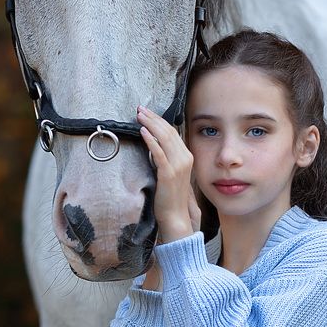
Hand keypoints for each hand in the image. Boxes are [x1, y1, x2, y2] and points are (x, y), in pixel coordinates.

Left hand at [137, 105, 194, 243]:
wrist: (176, 216)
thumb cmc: (171, 197)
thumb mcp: (172, 173)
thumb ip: (167, 158)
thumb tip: (156, 145)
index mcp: (186, 157)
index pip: (173, 132)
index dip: (159, 120)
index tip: (147, 113)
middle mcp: (185, 158)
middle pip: (168, 131)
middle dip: (153, 118)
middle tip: (140, 109)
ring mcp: (178, 166)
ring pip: (164, 138)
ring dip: (150, 124)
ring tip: (139, 116)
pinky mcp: (168, 174)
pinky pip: (158, 153)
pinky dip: (151, 140)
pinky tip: (143, 132)